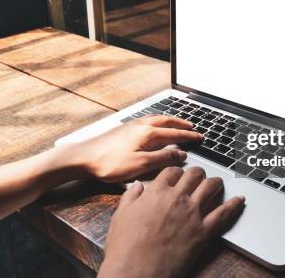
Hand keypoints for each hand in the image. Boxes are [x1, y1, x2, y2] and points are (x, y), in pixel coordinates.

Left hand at [56, 115, 202, 182]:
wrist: (83, 157)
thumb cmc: (109, 163)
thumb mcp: (140, 165)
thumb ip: (163, 159)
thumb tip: (181, 154)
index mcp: (148, 133)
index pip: (175, 134)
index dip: (189, 137)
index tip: (200, 138)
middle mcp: (141, 125)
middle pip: (167, 122)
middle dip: (182, 125)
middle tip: (193, 127)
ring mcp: (132, 125)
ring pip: (157, 119)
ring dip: (170, 122)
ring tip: (177, 125)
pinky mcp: (124, 129)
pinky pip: (147, 121)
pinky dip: (158, 122)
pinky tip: (155, 128)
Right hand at [98, 167, 245, 277]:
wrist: (136, 272)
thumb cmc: (125, 248)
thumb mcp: (120, 216)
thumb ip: (131, 197)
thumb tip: (137, 187)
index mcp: (156, 192)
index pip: (172, 171)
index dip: (176, 172)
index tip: (178, 176)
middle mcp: (177, 198)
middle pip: (194, 175)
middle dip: (197, 174)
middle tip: (199, 177)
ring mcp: (192, 214)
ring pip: (211, 187)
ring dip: (215, 182)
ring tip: (217, 183)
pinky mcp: (204, 232)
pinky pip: (224, 214)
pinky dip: (234, 205)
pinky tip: (240, 200)